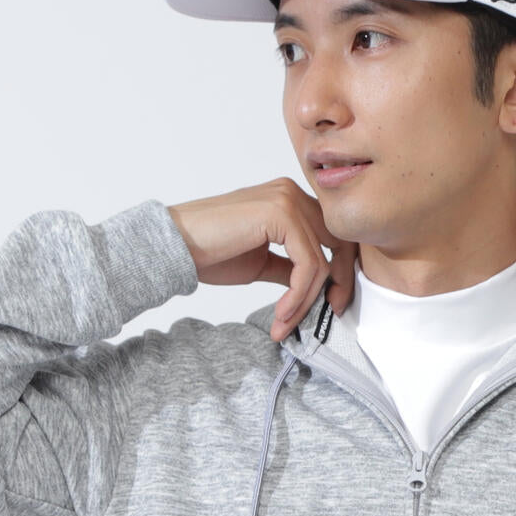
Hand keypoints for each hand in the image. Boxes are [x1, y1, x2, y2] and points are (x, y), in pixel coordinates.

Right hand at [167, 179, 358, 340]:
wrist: (175, 246)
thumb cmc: (209, 253)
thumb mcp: (262, 263)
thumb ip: (291, 268)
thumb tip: (317, 286)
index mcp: (289, 200)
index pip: (332, 236)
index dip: (340, 272)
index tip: (331, 305)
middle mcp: (292, 193)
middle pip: (338, 244)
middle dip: (337, 284)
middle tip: (328, 315)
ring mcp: (287, 200)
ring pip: (321, 260)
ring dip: (307, 299)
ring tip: (285, 322)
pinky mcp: (280, 214)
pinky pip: (307, 264)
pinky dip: (298, 294)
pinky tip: (282, 313)